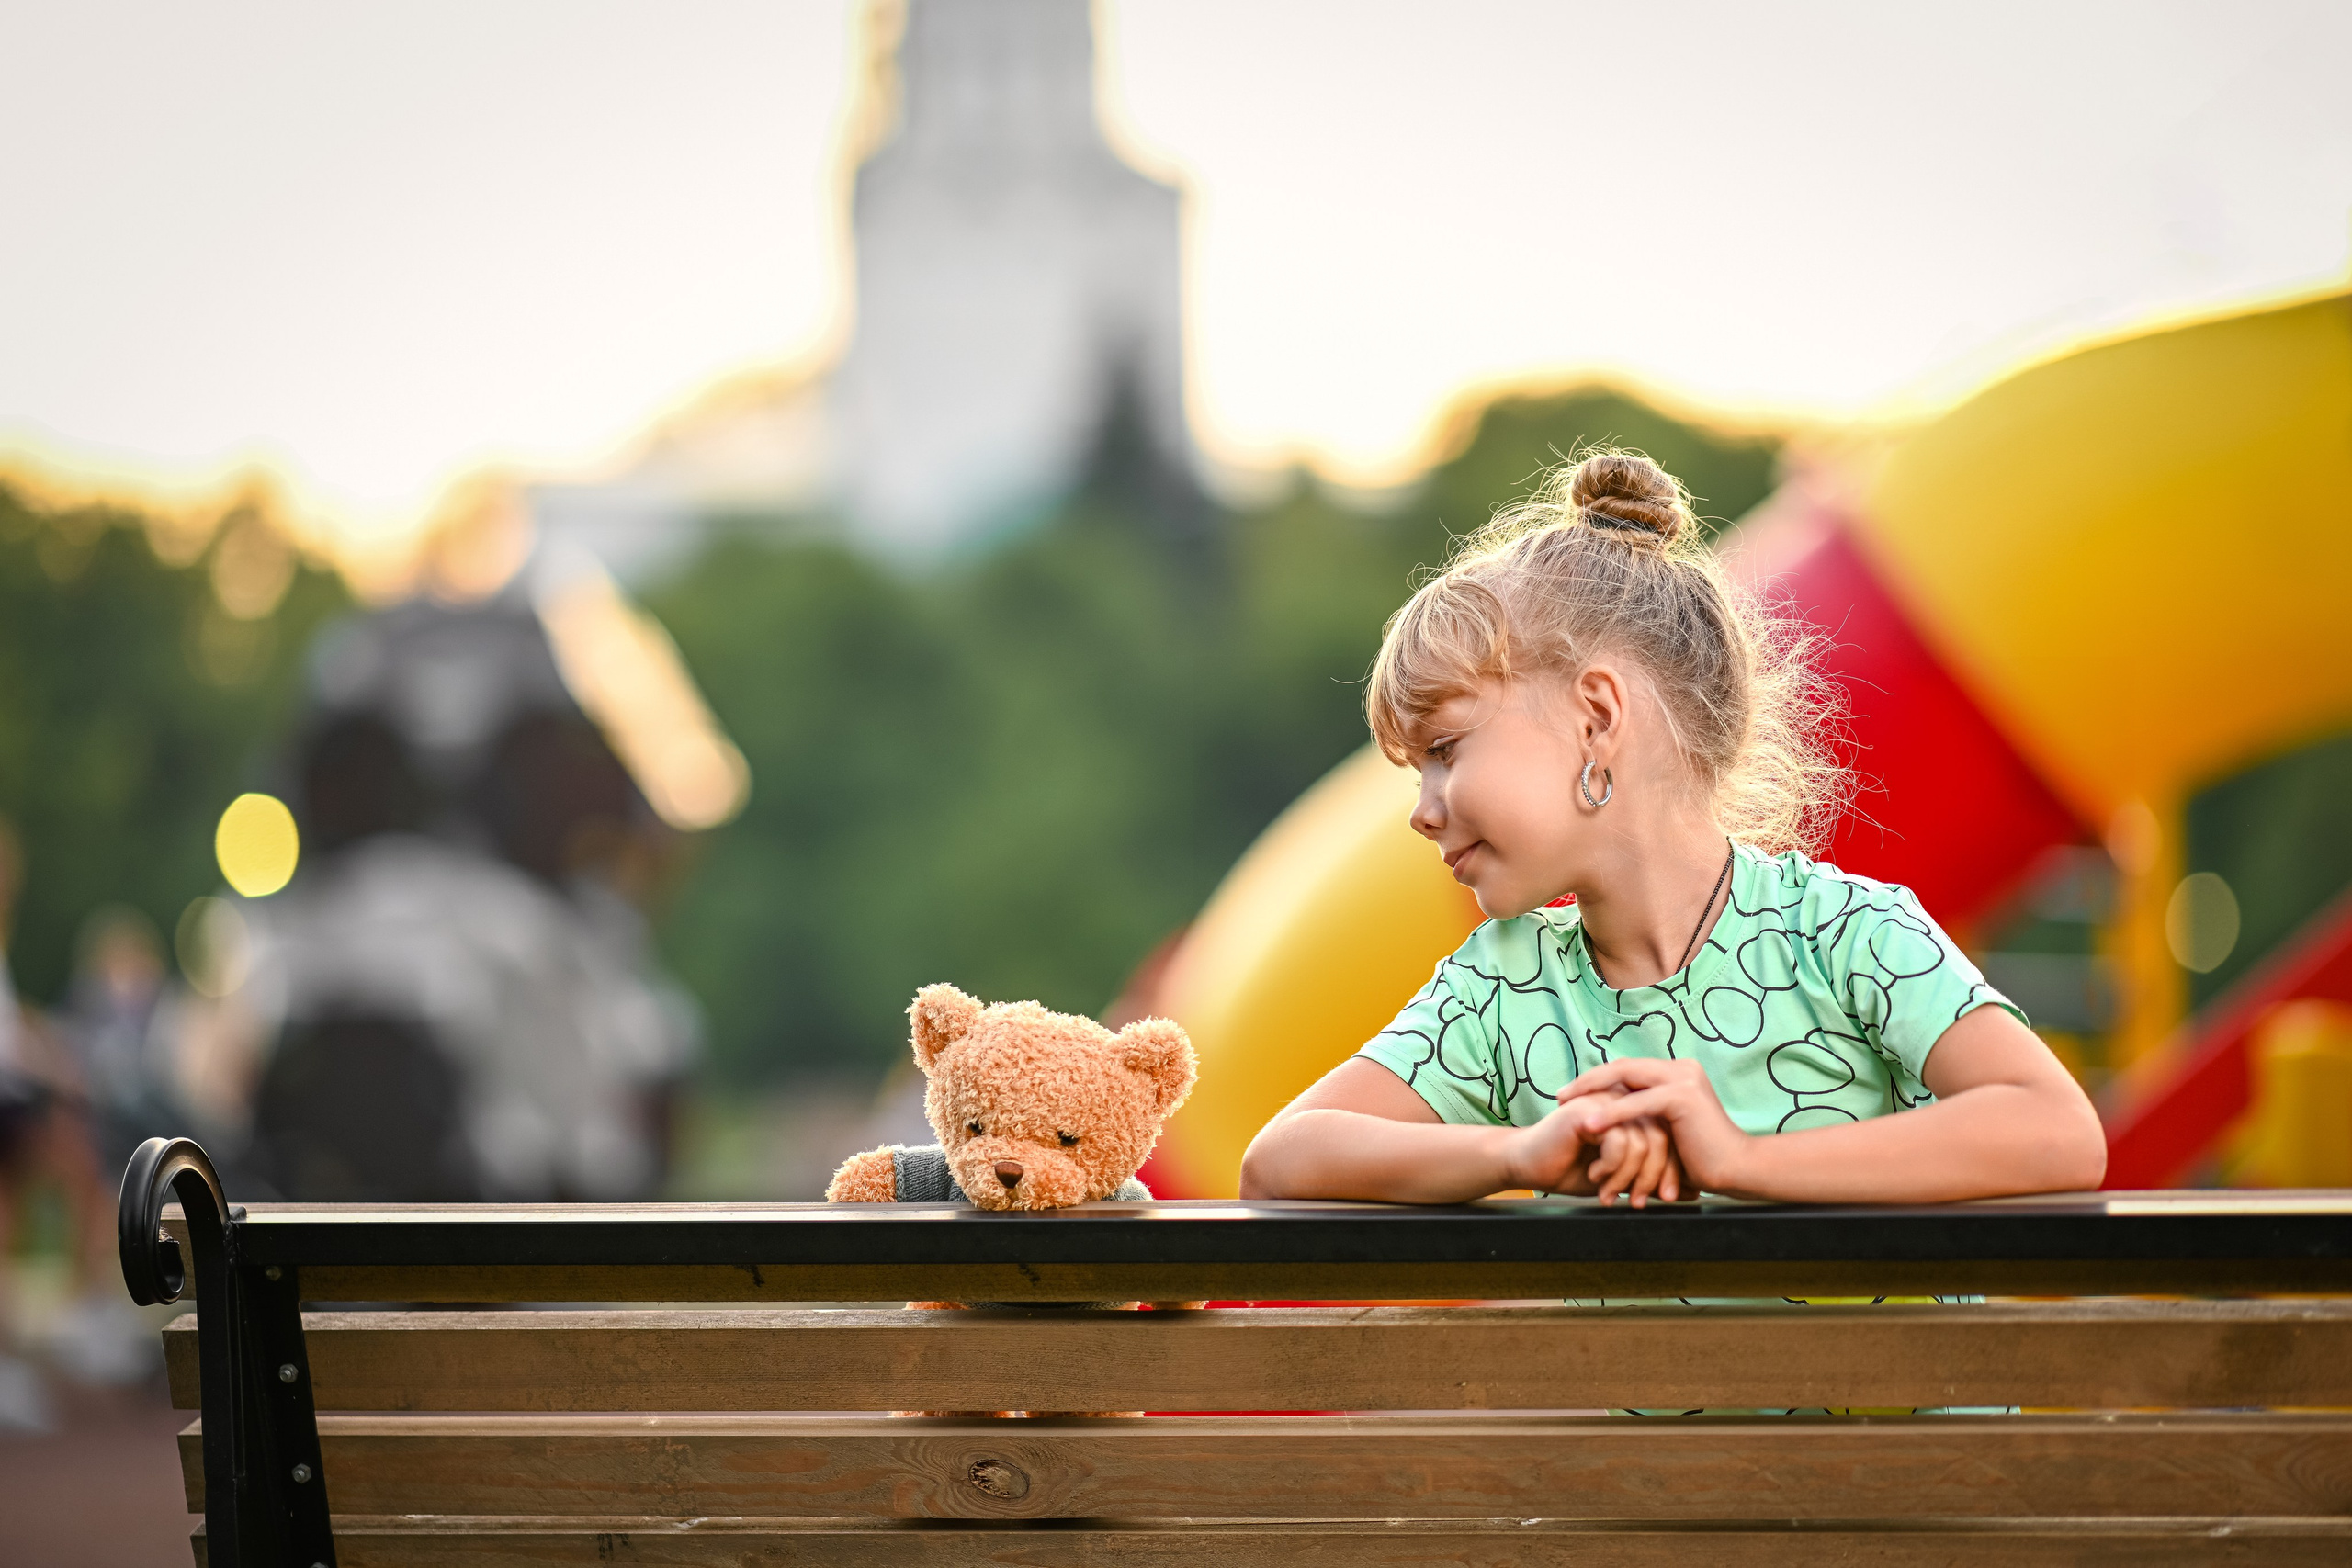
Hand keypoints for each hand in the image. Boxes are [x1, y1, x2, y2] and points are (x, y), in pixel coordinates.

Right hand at [1500, 1092, 1683, 1204]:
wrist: (1527, 1166)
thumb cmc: (1570, 1169)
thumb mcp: (1622, 1176)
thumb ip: (1652, 1175)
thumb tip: (1692, 1191)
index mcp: (1632, 1109)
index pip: (1669, 1135)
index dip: (1671, 1169)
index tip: (1666, 1198)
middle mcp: (1622, 1099)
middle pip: (1662, 1137)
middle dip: (1654, 1177)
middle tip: (1638, 1202)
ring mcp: (1605, 1101)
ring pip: (1644, 1142)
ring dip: (1628, 1177)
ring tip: (1610, 1193)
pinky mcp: (1589, 1111)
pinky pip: (1620, 1141)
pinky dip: (1612, 1167)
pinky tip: (1596, 1176)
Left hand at [1558, 1059, 1751, 1195]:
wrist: (1737, 1170)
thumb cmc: (1703, 1159)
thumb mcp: (1668, 1130)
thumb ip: (1647, 1117)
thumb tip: (1615, 1115)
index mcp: (1677, 1073)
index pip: (1628, 1069)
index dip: (1597, 1079)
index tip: (1570, 1094)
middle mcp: (1681, 1069)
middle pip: (1622, 1067)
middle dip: (1587, 1081)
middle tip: (1559, 1096)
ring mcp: (1683, 1079)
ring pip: (1625, 1078)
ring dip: (1591, 1091)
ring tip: (1564, 1105)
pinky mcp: (1683, 1096)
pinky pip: (1638, 1103)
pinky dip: (1610, 1113)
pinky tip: (1588, 1125)